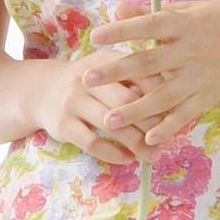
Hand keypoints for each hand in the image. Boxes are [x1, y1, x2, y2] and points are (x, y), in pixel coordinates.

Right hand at [30, 11, 164, 164]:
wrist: (40, 90)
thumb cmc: (90, 81)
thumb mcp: (110, 67)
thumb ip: (138, 76)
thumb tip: (174, 96)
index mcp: (106, 59)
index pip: (140, 74)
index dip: (160, 93)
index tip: (178, 110)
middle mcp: (88, 78)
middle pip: (126, 101)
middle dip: (151, 123)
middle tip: (170, 139)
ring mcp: (73, 101)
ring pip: (111, 125)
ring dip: (136, 143)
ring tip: (154, 156)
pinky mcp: (62, 124)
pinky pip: (92, 142)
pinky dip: (112, 154)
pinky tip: (128, 160)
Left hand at [84, 0, 219, 147]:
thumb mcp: (192, 10)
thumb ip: (154, 14)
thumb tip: (119, 9)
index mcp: (185, 24)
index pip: (148, 26)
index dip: (123, 30)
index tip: (96, 36)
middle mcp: (190, 51)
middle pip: (149, 63)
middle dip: (117, 72)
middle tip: (88, 79)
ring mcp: (200, 76)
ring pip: (163, 96)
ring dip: (135, 110)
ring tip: (109, 120)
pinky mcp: (209, 96)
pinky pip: (185, 114)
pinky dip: (168, 127)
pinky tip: (148, 139)